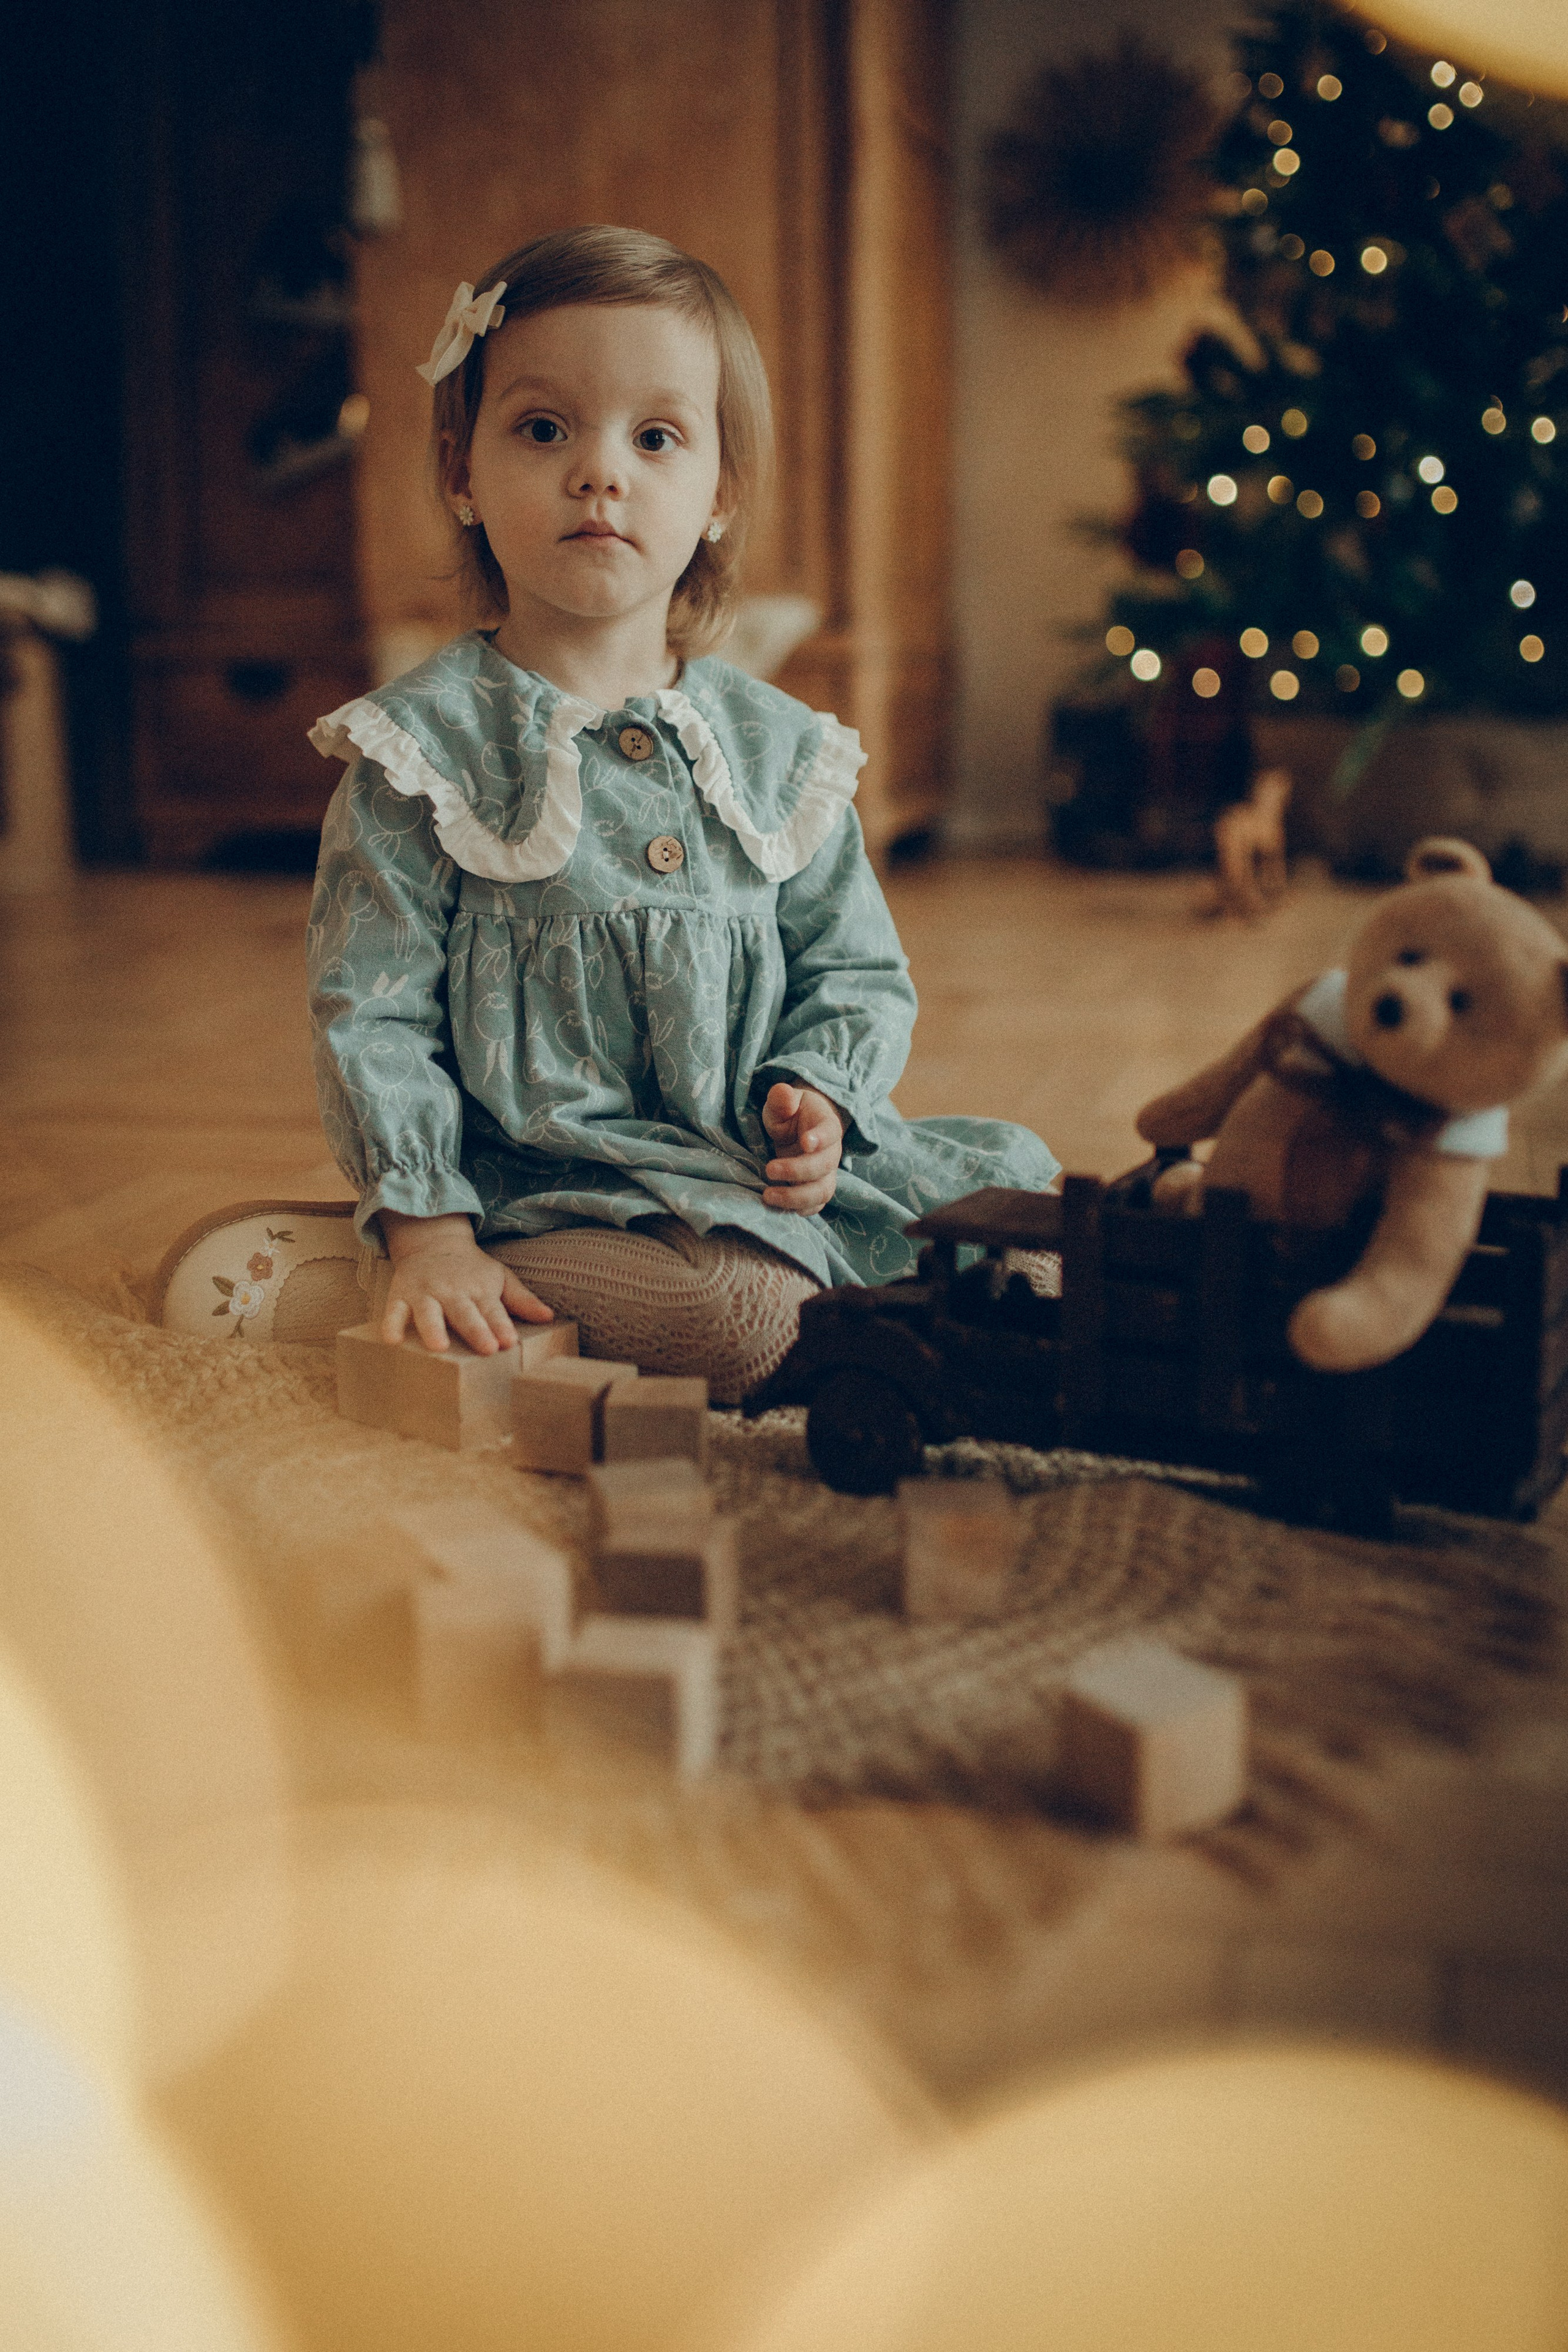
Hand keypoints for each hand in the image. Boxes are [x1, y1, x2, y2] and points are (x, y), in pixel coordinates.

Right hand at [378, 1210, 552, 1352]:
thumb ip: (522, 1299)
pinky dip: (390, 1323)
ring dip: (432, 1328)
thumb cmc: (472, 1270)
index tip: (509, 1341)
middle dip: (475, 1330)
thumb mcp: (500, 1278)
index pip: (492, 1309)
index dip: (501, 1325)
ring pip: (428, 1312)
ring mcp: (425, 1293)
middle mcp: (452, 1291)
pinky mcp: (400, 1295)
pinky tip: (391, 1340)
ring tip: (438, 1347)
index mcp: (479, 1289)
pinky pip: (393, 1310)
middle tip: (486, 1348)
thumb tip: (549, 1317)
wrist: (434, 1242)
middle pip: (464, 1312)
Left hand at [760, 1082, 846, 1215]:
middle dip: (798, 1171)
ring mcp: (826, 1174)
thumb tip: (783, 1093)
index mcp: (826, 1125)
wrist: (801, 1128)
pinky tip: (780, 1209)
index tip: (805, 1142)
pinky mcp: (816, 1188)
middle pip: (824, 1166)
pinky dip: (801, 1210)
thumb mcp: (783, 1102)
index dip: (821, 1138)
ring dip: (797, 1197)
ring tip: (768, 1196)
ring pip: (822, 1191)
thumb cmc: (791, 1113)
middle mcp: (831, 1152)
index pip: (830, 1132)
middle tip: (769, 1169)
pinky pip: (816, 1204)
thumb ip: (782, 1098)